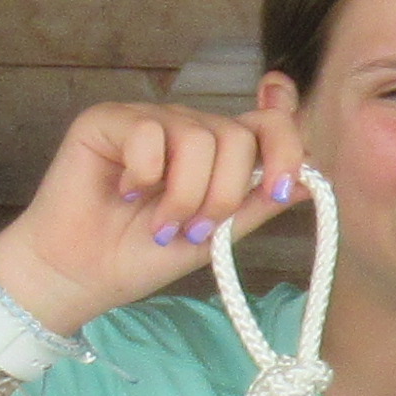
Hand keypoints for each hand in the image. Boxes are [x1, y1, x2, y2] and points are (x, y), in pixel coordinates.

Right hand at [0, 101, 304, 331]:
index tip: (280, 185)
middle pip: (239, 134)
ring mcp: (150, 119)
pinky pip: (150, 133)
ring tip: (159, 223)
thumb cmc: (143, 256)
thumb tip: (313, 176)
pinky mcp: (110, 119)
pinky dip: (144, 176)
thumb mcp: (217, 235)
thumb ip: (259, 201)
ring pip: (198, 135)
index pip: (270, 122)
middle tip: (196, 229)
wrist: (81, 275)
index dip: (287, 143)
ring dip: (183, 195)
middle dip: (224, 194)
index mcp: (219, 151)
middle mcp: (188, 127)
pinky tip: (125, 195)